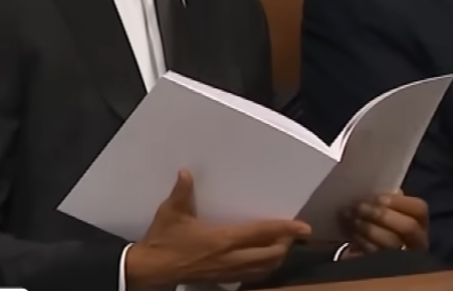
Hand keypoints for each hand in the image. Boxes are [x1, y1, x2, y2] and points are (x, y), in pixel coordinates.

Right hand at [125, 169, 310, 289]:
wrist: (149, 271)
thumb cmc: (162, 241)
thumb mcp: (171, 213)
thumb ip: (182, 192)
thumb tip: (186, 172)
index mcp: (222, 239)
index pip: (261, 234)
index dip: (285, 230)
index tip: (303, 227)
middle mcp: (230, 258)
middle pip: (270, 256)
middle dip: (286, 246)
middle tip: (294, 234)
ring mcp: (226, 272)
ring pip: (262, 270)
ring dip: (276, 259)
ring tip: (283, 246)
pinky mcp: (221, 280)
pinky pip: (250, 277)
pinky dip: (262, 269)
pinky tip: (262, 261)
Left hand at [340, 190, 428, 255]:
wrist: (377, 254)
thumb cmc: (384, 224)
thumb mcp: (391, 211)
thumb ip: (389, 201)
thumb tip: (379, 194)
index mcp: (421, 223)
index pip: (419, 209)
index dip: (399, 201)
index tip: (378, 198)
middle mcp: (417, 241)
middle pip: (407, 227)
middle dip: (380, 214)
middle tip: (358, 207)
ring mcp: (403, 256)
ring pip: (389, 242)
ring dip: (367, 227)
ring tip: (350, 217)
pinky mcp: (385, 266)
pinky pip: (375, 254)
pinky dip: (360, 241)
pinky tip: (350, 232)